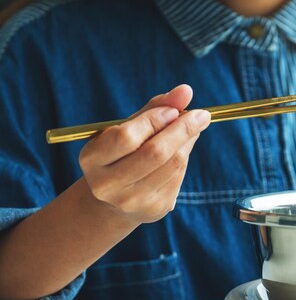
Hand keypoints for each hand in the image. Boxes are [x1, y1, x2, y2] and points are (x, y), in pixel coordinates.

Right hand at [79, 84, 210, 224]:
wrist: (118, 198)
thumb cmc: (124, 152)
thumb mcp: (130, 127)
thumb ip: (155, 107)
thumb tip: (186, 91)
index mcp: (91, 159)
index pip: (126, 137)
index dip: (154, 120)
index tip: (173, 109)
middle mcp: (107, 185)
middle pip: (154, 153)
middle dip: (182, 129)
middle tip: (200, 115)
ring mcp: (131, 201)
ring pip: (173, 164)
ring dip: (188, 141)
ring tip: (192, 128)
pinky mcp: (155, 209)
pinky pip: (179, 176)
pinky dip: (184, 157)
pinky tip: (181, 150)